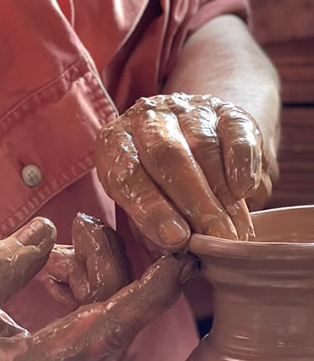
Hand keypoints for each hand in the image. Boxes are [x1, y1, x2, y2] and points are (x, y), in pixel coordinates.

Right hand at [0, 216, 190, 360]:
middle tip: (68, 227)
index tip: (184, 246)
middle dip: (98, 256)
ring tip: (43, 260)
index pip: (121, 320)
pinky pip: (105, 324)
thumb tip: (47, 229)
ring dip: (87, 272)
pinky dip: (85, 291)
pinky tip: (52, 277)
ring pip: (115, 311)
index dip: (157, 283)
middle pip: (119, 304)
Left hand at [95, 93, 275, 252]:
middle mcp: (147, 118)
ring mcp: (187, 109)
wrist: (188, 139)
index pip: (127, 173)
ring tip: (234, 230)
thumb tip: (178, 250)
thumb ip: (152, 228)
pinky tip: (244, 191)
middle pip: (168, 155)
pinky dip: (242, 163)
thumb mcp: (141, 204)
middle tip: (215, 238)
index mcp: (115, 143)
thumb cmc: (157, 185)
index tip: (176, 240)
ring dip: (221, 193)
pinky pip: (236, 131)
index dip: (152, 209)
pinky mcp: (226, 109)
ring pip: (204, 146)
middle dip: (195, 203)